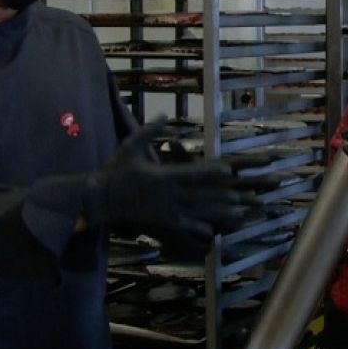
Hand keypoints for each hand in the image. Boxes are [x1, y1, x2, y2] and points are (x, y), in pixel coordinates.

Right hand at [83, 120, 253, 236]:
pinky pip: (183, 226)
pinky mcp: (161, 220)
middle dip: (224, 195)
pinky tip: (212, 233)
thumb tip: (165, 115)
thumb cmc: (116, 170)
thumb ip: (149, 131)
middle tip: (245, 195)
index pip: (192, 174)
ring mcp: (165, 210)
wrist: (101, 198)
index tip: (229, 171)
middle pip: (201, 195)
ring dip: (218, 211)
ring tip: (238, 210)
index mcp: (162, 176)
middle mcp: (167, 195)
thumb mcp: (130, 145)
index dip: (211, 172)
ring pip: (197, 211)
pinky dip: (197, 229)